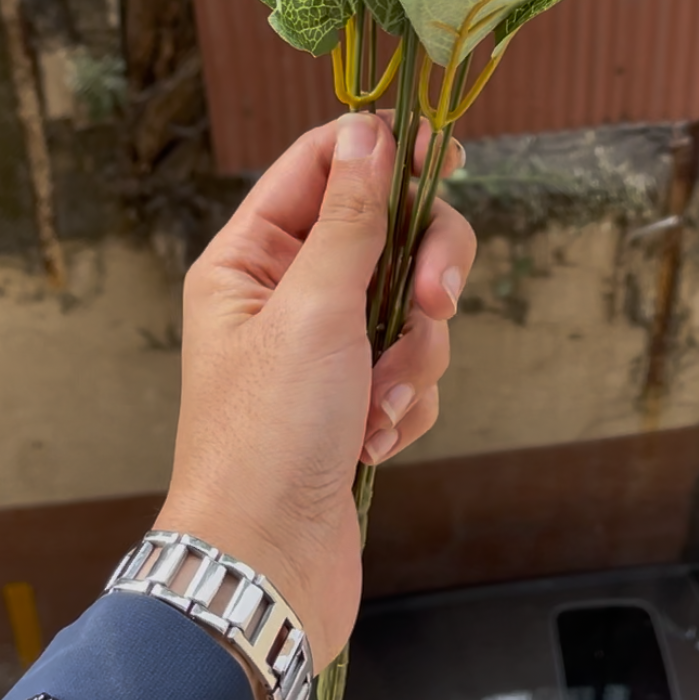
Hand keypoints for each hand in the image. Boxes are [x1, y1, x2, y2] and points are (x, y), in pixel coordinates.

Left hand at [157, 111, 474, 679]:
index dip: (385, 151)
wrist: (267, 567)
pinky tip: (377, 441)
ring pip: (412, 306)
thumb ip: (350, 216)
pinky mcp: (356, 401)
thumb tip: (369, 131)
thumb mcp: (313, 310)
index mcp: (251, 259)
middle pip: (387, 233)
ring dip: (415, 354)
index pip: (323, 165)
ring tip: (384, 404)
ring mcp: (324, 351)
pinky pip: (413, 369)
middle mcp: (287, 296)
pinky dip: (408, 401)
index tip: (447, 155)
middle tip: (436, 301)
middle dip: (424, 269)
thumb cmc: (267, 438)